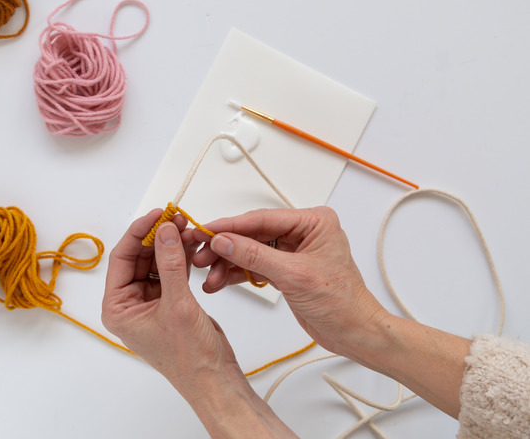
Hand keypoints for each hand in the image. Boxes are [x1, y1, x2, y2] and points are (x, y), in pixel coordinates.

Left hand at [101, 209, 240, 387]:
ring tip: (185, 226)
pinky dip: (179, 258)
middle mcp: (129, 304)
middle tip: (175, 217)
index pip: (121, 259)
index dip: (138, 233)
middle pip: (138, 258)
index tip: (157, 214)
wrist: (215, 379)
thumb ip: (170, 264)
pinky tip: (190, 244)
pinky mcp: (168, 303)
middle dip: (156, 236)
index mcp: (118, 308)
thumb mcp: (177, 304)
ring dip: (169, 245)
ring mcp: (149, 303)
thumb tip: (164, 230)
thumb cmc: (190, 356)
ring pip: (155, 263)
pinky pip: (169, 272)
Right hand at [192, 206, 388, 357]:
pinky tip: (218, 281)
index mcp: (313, 221)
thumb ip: (254, 255)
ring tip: (206, 275)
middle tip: (199, 255)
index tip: (204, 230)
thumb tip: (223, 240)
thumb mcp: (293, 275)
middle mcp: (303, 231)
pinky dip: (236, 274)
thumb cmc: (341, 303)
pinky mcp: (285, 268)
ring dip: (227, 263)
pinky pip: (254, 266)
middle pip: (252, 234)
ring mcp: (292, 250)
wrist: (354, 333)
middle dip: (224, 247)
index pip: (262, 218)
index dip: (229, 226)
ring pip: (249, 250)